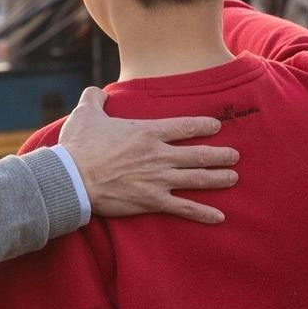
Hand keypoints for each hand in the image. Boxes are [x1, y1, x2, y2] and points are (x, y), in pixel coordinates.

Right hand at [57, 88, 238, 222]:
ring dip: (218, 178)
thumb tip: (97, 91)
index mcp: (147, 132)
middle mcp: (159, 155)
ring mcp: (159, 179)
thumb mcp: (85, 114)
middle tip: (234, 155)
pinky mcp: (153, 201)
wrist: (72, 178)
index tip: (217, 126)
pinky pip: (184, 208)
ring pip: (197, 179)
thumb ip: (94, 98)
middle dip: (220, 155)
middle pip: (198, 154)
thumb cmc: (79, 146)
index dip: (204, 126)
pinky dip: (203, 213)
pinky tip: (219, 217)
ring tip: (233, 177)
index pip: (185, 126)